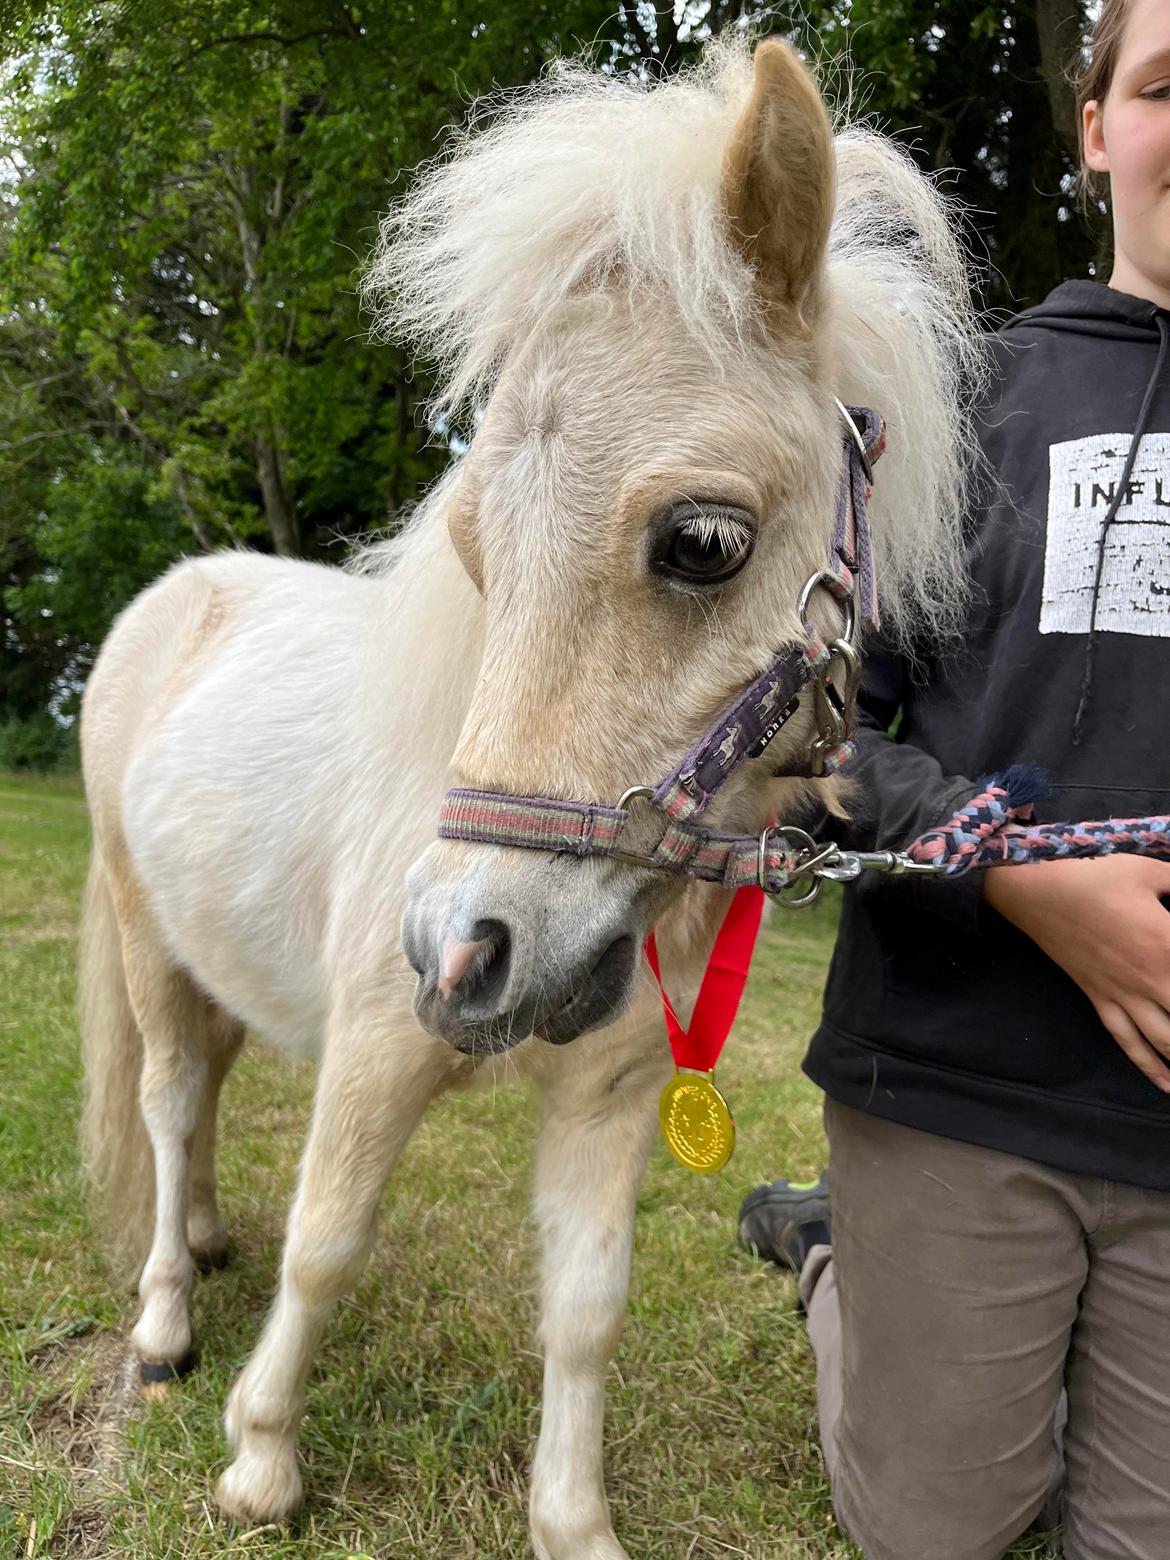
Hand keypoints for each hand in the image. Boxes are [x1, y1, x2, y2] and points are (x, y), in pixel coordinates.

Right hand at [983, 855, 1169, 1091]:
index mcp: (1169, 946)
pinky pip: (1127, 1042)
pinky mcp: (1101, 1000)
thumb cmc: (1094, 876)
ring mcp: (1124, 995)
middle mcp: (1152, 980)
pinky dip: (1150, 1067)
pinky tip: (1167, 1085)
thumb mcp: (1150, 871)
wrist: (1035, 891)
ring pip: (1167, 1041)